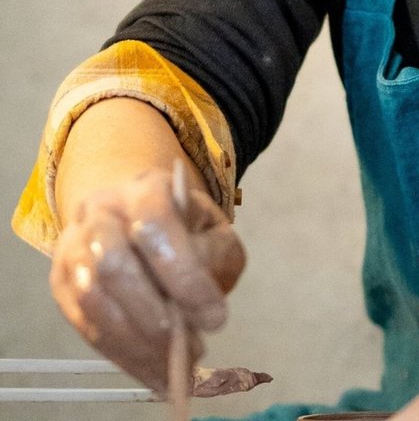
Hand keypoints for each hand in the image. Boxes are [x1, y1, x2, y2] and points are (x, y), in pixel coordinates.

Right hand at [49, 166, 245, 390]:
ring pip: (93, 299)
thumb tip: (199, 303)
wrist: (136, 216)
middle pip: (112, 264)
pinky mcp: (62, 284)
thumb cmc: (185, 226)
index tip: (215, 318)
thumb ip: (214, 256)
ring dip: (137, 342)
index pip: (155, 225)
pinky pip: (86, 327)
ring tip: (175, 363)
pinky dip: (123, 356)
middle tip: (192, 347)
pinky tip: (153, 370)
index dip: (183, 276)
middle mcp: (101, 211)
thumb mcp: (214, 230)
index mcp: (146, 188)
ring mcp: (74, 246)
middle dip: (154, 315)